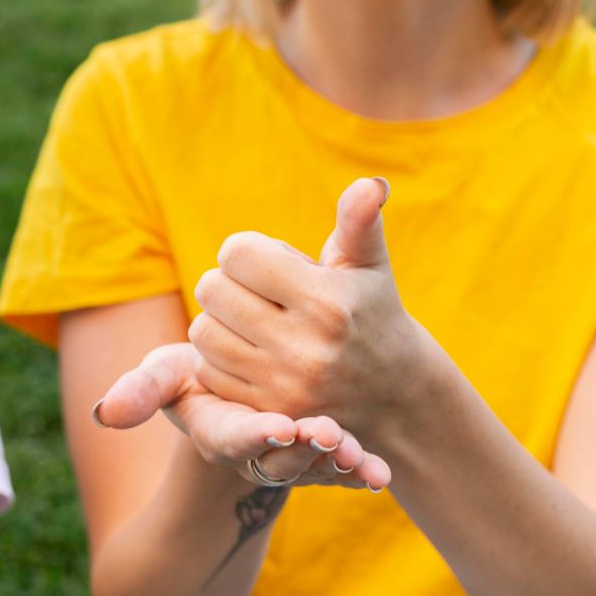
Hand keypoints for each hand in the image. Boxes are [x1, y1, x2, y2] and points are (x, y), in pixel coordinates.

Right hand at [97, 342, 390, 489]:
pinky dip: (361, 472)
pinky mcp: (321, 460)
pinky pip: (341, 471)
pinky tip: (381, 474)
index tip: (279, 427)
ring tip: (362, 459)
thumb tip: (104, 412)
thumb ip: (142, 390)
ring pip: (314, 470)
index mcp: (216, 432)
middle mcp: (253, 455)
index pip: (231, 437)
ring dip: (337, 467)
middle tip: (331, 435)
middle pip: (279, 459)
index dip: (253, 435)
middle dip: (305, 453)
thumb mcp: (168, 378)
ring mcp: (289, 462)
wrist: (243, 391)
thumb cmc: (197, 379)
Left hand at [188, 178, 432, 436]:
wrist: (392, 395)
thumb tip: (370, 184)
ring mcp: (282, 384)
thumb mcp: (369, 266)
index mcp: (326, 301)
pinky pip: (206, 371)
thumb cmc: (372, 313)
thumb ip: (361, 222)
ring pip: (202, 332)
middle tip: (256, 293)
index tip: (265, 264)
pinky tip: (246, 353)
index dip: (244, 252)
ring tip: (249, 321)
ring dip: (218, 321)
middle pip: (211, 289)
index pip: (236, 253)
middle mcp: (304, 346)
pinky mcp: (264, 412)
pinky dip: (217, 358)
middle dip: (228, 283)